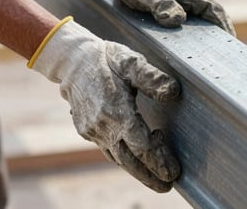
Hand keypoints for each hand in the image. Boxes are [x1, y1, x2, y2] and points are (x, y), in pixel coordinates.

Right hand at [28, 17, 180, 191]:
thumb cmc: (106, 59)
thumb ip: (152, 78)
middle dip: (148, 175)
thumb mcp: (130, 61)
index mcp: (116, 110)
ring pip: (117, 157)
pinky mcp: (86, 130)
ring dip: (136, 171)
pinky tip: (132, 158)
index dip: (159, 160)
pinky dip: (122, 158)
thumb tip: (173, 92)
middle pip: (129, 160)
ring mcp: (92, 130)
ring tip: (153, 179)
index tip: (173, 172)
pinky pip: (106, 149)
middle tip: (166, 186)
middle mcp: (103, 125)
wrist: (72, 61)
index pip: (142, 145)